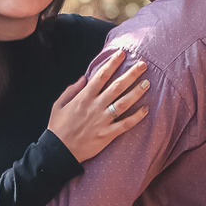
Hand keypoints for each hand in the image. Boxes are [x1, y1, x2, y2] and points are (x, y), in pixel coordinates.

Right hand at [47, 45, 148, 163]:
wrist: (58, 152)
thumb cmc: (58, 127)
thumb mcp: (59, 104)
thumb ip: (72, 90)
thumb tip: (84, 77)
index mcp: (84, 97)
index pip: (101, 76)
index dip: (112, 63)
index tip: (122, 53)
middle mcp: (95, 106)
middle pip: (117, 87)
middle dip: (131, 74)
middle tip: (143, 64)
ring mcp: (102, 120)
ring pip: (123, 103)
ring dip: (136, 92)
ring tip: (147, 83)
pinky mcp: (107, 134)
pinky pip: (125, 125)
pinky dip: (136, 117)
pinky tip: (146, 110)